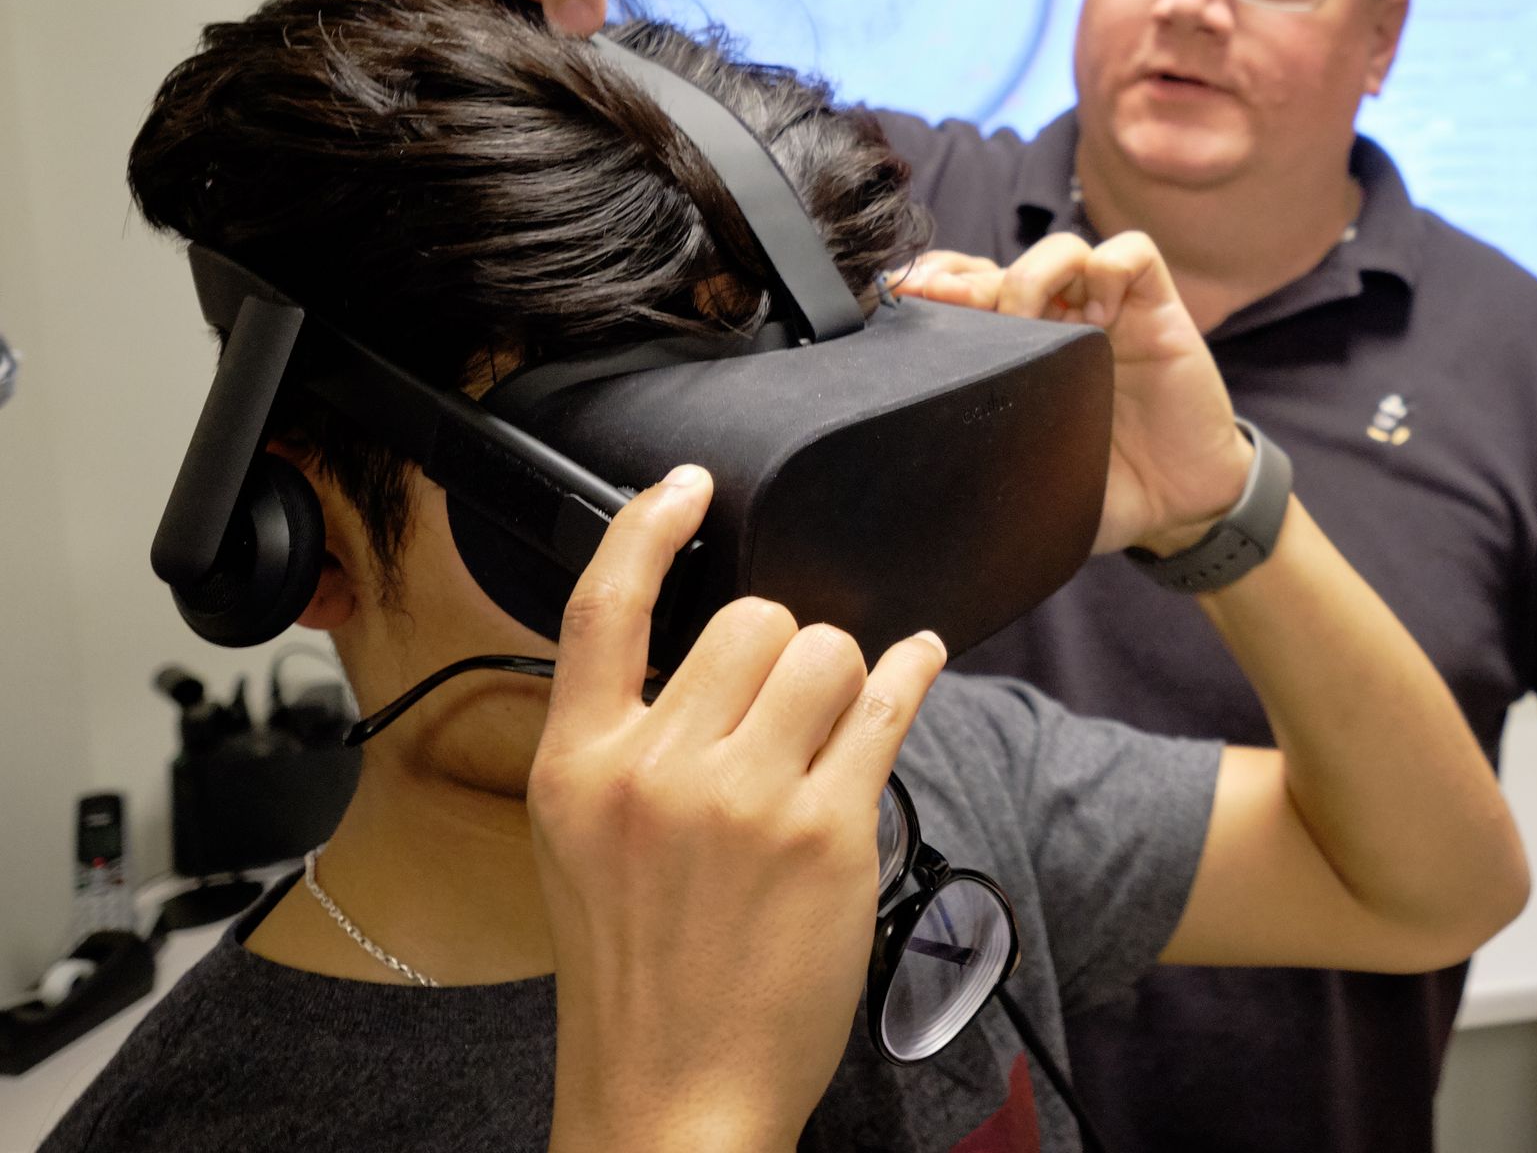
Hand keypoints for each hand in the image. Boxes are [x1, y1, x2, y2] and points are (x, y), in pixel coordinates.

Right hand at [530, 465, 946, 1152]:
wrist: (673, 1095)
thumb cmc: (634, 970)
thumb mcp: (580, 841)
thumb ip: (624, 737)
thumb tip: (699, 646)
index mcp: (578, 766)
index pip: (601, 605)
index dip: (647, 524)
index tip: (688, 484)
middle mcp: (656, 771)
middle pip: (750, 619)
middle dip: (781, 647)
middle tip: (783, 708)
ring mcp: (745, 801)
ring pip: (826, 649)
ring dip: (840, 676)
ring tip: (828, 731)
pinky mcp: (828, 833)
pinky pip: (888, 702)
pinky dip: (911, 672)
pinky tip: (917, 662)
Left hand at [892, 233, 1251, 554]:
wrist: (1180, 507)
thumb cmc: (1104, 491)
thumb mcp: (1030, 476)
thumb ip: (984, 459)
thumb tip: (918, 469)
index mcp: (1017, 356)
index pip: (964, 296)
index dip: (932, 291)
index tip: (902, 305)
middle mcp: (1058, 322)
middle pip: (1001, 266)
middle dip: (966, 280)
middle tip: (947, 304)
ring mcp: (1108, 310)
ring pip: (1061, 248)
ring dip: (1033, 275)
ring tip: (1028, 324)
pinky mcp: (1158, 307)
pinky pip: (1131, 252)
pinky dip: (1109, 268)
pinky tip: (1100, 318)